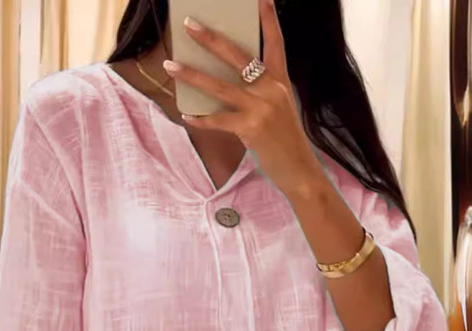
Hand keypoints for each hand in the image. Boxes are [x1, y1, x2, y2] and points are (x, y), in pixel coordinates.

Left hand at [162, 0, 322, 198]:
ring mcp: (261, 109)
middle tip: (189, 24)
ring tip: (172, 66)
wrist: (299, 170)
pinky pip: (218, 121)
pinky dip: (201, 120)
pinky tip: (187, 115)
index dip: (268, 19)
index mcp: (280, 82)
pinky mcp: (251, 129)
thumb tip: (226, 82)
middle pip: (238, 57)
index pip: (275, 43)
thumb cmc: (286, 141)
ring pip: (220, 86)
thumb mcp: (279, 109)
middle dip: (211, 40)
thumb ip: (260, 93)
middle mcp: (272, 90)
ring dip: (193, 76)